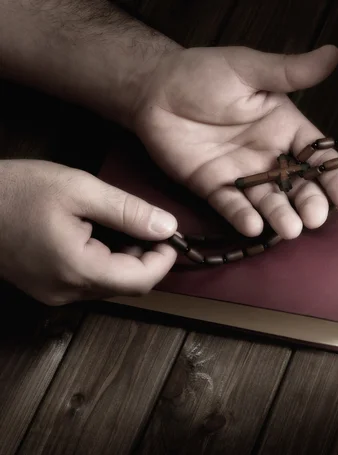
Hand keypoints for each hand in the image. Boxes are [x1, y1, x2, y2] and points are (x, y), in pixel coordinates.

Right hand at [0, 159, 177, 304]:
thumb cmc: (14, 191)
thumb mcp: (79, 189)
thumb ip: (128, 211)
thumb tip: (167, 226)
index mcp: (78, 270)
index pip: (141, 281)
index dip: (164, 260)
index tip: (170, 236)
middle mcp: (67, 291)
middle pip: (128, 286)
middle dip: (147, 258)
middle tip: (147, 225)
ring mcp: (54, 293)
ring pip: (110, 285)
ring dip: (127, 260)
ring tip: (122, 225)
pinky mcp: (47, 288)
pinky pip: (89, 282)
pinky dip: (106, 262)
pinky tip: (100, 235)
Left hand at [132, 45, 337, 239]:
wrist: (155, 88)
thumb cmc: (204, 73)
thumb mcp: (250, 69)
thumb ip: (289, 71)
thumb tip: (333, 53)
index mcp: (284, 128)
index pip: (317, 157)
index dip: (335, 178)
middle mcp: (268, 155)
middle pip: (297, 185)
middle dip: (310, 202)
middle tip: (317, 218)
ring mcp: (241, 174)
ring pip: (267, 200)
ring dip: (281, 215)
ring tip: (291, 228)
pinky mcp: (213, 187)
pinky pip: (230, 204)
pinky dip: (241, 216)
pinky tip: (253, 226)